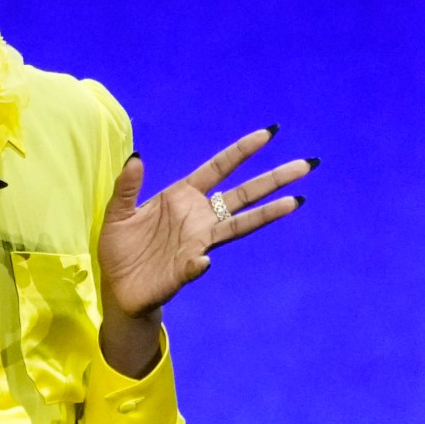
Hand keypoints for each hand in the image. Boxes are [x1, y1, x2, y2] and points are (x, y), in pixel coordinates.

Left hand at [98, 127, 313, 321]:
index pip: (219, 168)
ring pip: (239, 225)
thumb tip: (137, 158)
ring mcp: (197, 243)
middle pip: (243, 194)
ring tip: (294, 202)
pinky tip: (203, 261)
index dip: (242, 151)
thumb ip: (127, 186)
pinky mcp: (185, 270)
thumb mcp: (119, 212)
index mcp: (183, 197)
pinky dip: (199, 263)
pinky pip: (195, 265)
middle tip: (305, 164)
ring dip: (266, 214)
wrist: (119, 289)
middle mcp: (199, 218)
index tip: (268, 134)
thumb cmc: (121, 249)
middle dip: (273, 179)